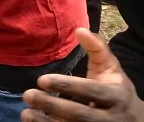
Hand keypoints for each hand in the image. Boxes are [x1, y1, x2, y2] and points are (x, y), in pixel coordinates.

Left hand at [21, 28, 143, 121]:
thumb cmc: (117, 90)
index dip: (67, 86)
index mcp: (116, 96)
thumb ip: (98, 48)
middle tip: (27, 94)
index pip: (91, 91)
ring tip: (26, 112)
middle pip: (80, 115)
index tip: (41, 80)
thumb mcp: (112, 69)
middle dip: (53, 106)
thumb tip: (79, 29)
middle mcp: (111, 118)